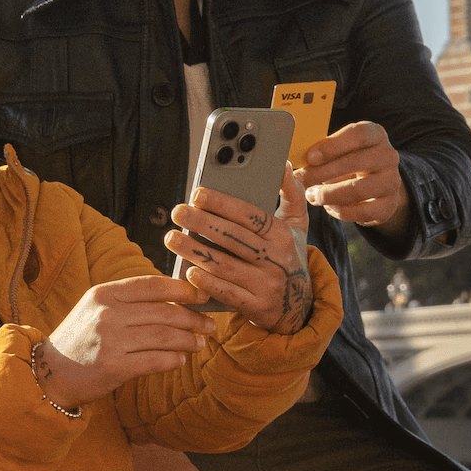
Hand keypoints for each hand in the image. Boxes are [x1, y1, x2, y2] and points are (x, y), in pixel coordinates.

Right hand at [38, 274, 216, 408]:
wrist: (52, 371)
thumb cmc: (81, 338)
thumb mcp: (97, 308)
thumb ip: (129, 300)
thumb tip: (175, 298)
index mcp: (105, 293)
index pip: (152, 285)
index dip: (182, 289)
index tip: (202, 295)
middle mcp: (107, 313)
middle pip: (163, 312)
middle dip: (192, 318)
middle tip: (208, 324)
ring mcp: (110, 340)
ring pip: (163, 337)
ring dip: (187, 340)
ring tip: (199, 343)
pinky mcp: (114, 367)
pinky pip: (155, 361)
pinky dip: (172, 360)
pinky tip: (179, 359)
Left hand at [166, 165, 312, 333]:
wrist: (298, 306)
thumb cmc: (287, 255)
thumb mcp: (297, 224)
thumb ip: (291, 193)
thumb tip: (284, 164)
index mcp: (282, 235)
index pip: (250, 216)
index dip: (223, 204)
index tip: (197, 194)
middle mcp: (276, 259)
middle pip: (234, 238)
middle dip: (202, 224)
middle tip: (178, 212)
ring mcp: (267, 285)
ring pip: (226, 265)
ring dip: (195, 251)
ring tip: (172, 238)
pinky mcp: (257, 307)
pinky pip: (228, 294)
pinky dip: (207, 283)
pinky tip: (188, 272)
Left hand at [297, 121, 408, 238]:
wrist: (378, 184)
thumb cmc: (351, 160)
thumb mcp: (341, 149)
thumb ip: (323, 149)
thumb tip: (294, 154)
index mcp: (375, 135)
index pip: (359, 134)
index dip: (333, 145)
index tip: (310, 157)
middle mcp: (388, 156)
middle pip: (355, 162)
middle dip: (322, 172)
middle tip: (301, 178)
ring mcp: (391, 181)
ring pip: (357, 190)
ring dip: (329, 195)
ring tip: (311, 195)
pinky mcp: (389, 205)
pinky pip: (362, 211)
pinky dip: (341, 211)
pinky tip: (328, 207)